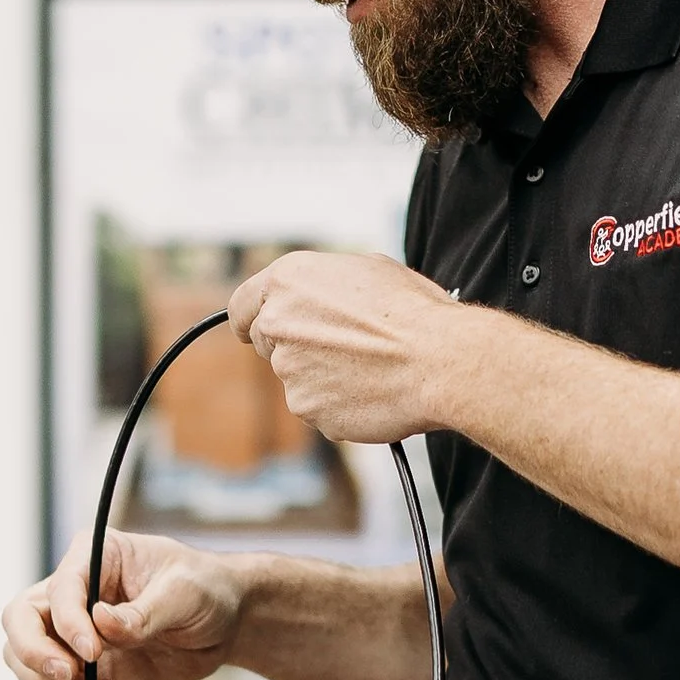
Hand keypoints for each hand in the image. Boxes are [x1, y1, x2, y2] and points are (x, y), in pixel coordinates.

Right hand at [1, 523, 243, 679]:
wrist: (223, 624)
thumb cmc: (205, 590)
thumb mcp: (185, 593)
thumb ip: (144, 611)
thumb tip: (101, 623)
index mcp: (93, 556)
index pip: (59, 589)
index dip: (68, 623)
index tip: (93, 651)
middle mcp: (73, 592)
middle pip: (19, 619)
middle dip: (32, 653)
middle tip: (69, 677)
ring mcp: (73, 630)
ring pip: (22, 656)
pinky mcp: (83, 664)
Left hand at [231, 248, 472, 445]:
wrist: (438, 361)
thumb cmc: (413, 311)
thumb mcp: (367, 271)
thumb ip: (324, 286)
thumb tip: (319, 298)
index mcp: (288, 281)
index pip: (241, 306)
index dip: (249, 320)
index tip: (251, 331)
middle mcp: (278, 324)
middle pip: (268, 343)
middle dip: (296, 348)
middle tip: (341, 349)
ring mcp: (289, 370)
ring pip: (296, 378)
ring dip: (323, 377)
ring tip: (370, 368)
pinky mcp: (306, 408)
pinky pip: (317, 407)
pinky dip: (338, 404)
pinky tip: (372, 391)